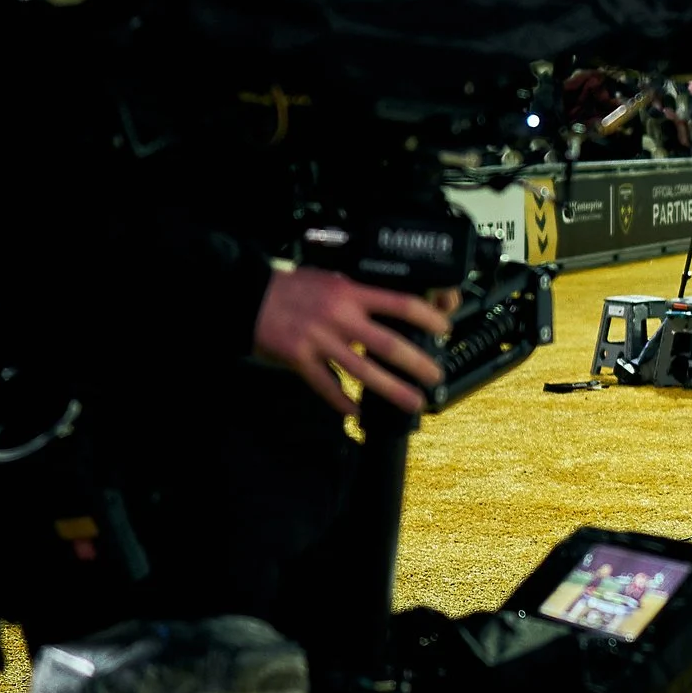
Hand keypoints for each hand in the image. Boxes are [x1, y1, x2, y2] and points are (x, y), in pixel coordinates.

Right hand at [253, 265, 451, 416]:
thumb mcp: (331, 278)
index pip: (399, 303)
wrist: (247, 295)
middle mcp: (338, 317)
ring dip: (391, 389)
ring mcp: (319, 341)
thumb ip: (359, 295)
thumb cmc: (291, 287)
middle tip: (436, 375)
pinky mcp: (299, 359)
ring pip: (362, 371)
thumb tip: (391, 310)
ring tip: (413, 401)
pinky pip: (326, 386)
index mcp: (350, 293)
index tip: (444, 329)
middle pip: (387, 344)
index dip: (427, 318)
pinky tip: (357, 414)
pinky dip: (342, 403)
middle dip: (417, 363)